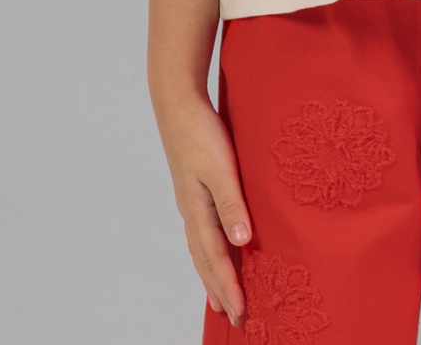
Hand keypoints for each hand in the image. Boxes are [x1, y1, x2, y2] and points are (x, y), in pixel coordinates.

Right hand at [156, 93, 251, 328]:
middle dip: (220, 290)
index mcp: (198, 211)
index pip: (216, 259)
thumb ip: (231, 205)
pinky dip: (208, 251)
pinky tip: (216, 248)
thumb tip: (241, 243)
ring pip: (201, 248)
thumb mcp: (221, 168)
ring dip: (212, 274)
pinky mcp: (193, 189)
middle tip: (235, 317)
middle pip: (205, 261)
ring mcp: (190, 201)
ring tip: (221, 296)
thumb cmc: (200, 132)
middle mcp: (192, 212)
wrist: (178, 103)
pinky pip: (201, 232)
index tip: (241, 313)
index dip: (230, 287)